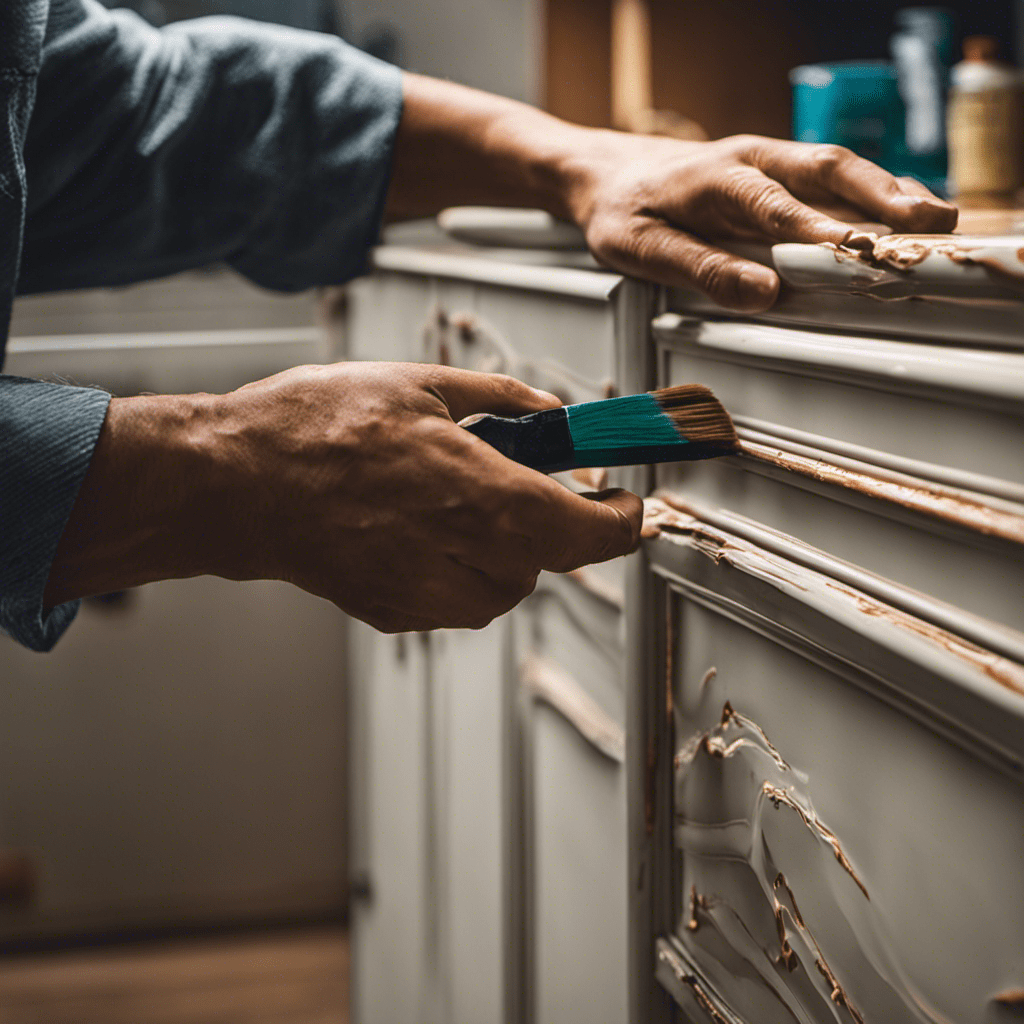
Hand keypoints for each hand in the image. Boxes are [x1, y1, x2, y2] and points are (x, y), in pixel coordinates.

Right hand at [45, 362, 641, 632]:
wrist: (234, 482)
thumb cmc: (312, 428)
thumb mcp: (419, 384)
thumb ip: (501, 400)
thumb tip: (553, 414)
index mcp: (481, 493)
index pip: (591, 534)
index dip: (623, 523)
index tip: (626, 505)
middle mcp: (462, 553)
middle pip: (549, 562)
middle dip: (551, 526)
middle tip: (526, 485)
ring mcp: (425, 592)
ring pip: (505, 589)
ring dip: (508, 552)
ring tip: (461, 504)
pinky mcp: (393, 611)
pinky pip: (455, 602)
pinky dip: (460, 571)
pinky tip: (421, 530)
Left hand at [559, 132, 957, 310]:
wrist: (609, 175)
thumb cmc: (621, 210)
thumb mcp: (638, 246)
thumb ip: (698, 267)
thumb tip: (762, 293)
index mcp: (716, 177)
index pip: (774, 205)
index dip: (816, 230)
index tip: (852, 255)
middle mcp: (753, 160)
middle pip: (826, 170)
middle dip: (879, 196)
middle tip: (924, 225)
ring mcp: (771, 164)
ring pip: (840, 170)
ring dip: (890, 191)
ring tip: (937, 220)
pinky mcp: (779, 176)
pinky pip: (834, 181)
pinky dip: (874, 194)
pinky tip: (905, 215)